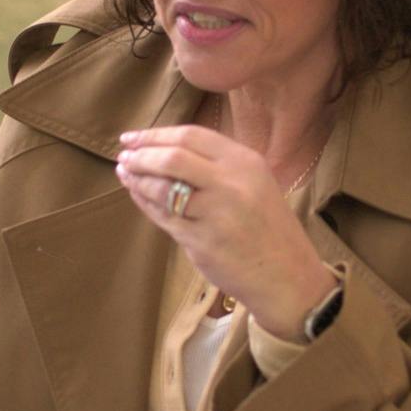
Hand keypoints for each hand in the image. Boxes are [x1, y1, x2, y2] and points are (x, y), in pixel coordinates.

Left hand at [115, 124, 334, 339]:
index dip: (155, 134)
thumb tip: (164, 149)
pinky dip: (145, 202)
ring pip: (162, 188)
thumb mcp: (255, 183)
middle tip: (124, 155)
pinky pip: (163, 216)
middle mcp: (232, 183)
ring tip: (125, 172)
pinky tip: (137, 194)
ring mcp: (216, 213)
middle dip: (141, 154)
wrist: (286, 276)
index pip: (191, 136)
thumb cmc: (267, 228)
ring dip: (137, 178)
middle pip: (172, 157)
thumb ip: (217, 165)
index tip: (132, 137)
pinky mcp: (202, 241)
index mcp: (246, 162)